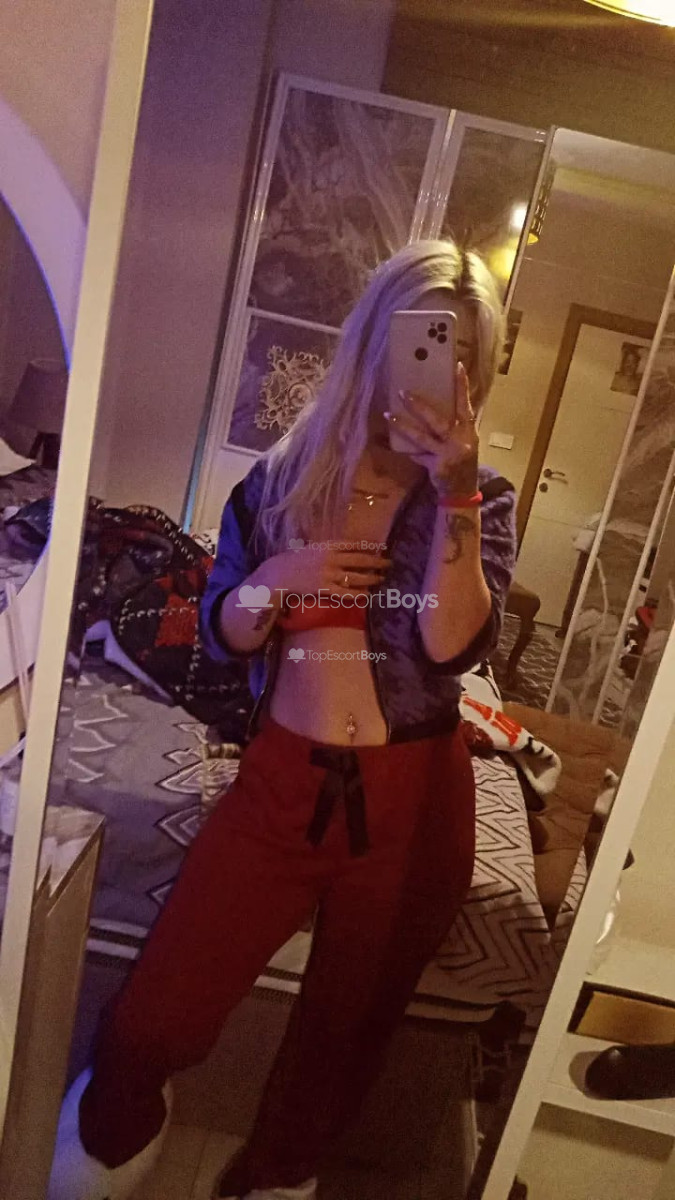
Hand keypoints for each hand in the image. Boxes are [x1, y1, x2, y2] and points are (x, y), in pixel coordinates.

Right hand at [256, 544, 390, 603]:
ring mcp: (328, 575)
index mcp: (328, 546)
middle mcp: (331, 559)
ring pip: (355, 577)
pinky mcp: (325, 589)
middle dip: (376, 562)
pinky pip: (346, 593)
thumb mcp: (314, 547)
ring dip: (371, 578)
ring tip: (381, 578)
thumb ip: (331, 548)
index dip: (370, 546)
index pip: (354, 544)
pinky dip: (358, 594)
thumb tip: (350, 548)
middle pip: (359, 560)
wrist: (280, 573)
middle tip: (389, 563)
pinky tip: (368, 595)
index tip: (383, 547)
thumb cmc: (296, 559)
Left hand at [384, 363, 478, 496]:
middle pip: (437, 419)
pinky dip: (407, 450)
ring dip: (403, 426)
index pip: (465, 404)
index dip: (461, 386)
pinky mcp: (436, 466)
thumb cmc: (462, 462)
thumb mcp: (466, 441)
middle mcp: (460, 440)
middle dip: (419, 406)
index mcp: (469, 430)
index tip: (456, 366)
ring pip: (421, 437)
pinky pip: (417, 455)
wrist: (463, 491)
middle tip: (402, 392)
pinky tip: (393, 443)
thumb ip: (456, 425)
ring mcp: (448, 454)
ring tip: (387, 414)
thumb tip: (436, 404)